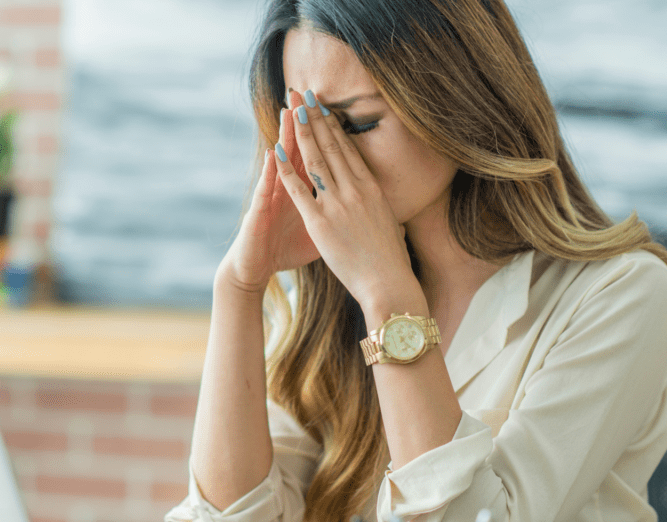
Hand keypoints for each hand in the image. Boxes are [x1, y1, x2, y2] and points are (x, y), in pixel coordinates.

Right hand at [218, 90, 319, 294]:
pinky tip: (272, 154)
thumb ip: (332, 214)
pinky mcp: (259, 212)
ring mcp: (271, 198)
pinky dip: (271, 172)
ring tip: (288, 111)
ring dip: (284, 136)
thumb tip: (361, 207)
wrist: (256, 268)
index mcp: (304, 191)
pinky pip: (266, 190)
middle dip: (303, 123)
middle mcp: (285, 189)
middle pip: (297, 151)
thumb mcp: (316, 231)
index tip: (332, 108)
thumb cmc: (284, 251)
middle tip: (307, 94)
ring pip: (279, 163)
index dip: (323, 133)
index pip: (316, 156)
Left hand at [273, 91, 421, 312]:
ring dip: (302, 132)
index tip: (323, 107)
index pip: (348, 149)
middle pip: (331, 146)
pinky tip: (276, 151)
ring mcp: (337, 204)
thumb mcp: (388, 222)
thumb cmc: (390, 260)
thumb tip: (378, 198)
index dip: (333, 125)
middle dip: (316, 117)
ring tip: (293, 109)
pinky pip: (299, 190)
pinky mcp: (320, 222)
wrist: (389, 283)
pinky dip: (286, 170)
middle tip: (305, 93)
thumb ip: (378, 205)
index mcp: (372, 188)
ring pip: (315, 160)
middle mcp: (355, 190)